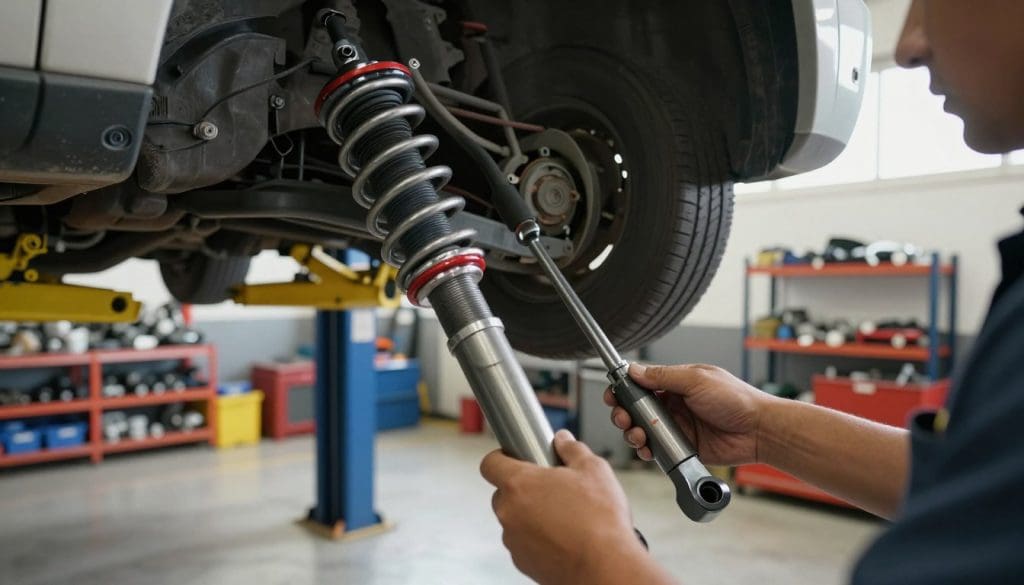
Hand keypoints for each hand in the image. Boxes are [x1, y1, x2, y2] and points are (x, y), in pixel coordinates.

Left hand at [480, 430, 646, 584]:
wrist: (605, 567)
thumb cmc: (600, 519)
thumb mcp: (593, 470)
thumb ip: (572, 449)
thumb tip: (563, 440)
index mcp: (520, 484)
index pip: (490, 463)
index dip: (501, 457)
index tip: (515, 457)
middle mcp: (509, 512)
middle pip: (503, 493)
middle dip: (523, 489)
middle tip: (551, 488)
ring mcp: (514, 540)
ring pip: (515, 519)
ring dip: (531, 515)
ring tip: (563, 516)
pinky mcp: (523, 562)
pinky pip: (524, 543)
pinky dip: (537, 538)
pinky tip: (563, 537)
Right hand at [604, 363, 773, 465]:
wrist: (758, 430)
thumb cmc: (735, 399)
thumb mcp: (696, 379)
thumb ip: (663, 376)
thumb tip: (635, 370)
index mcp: (676, 384)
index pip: (641, 384)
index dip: (624, 389)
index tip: (613, 394)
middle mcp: (674, 405)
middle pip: (636, 409)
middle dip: (624, 413)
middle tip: (623, 418)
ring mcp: (677, 427)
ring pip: (642, 430)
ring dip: (633, 432)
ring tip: (637, 434)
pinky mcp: (682, 448)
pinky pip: (657, 450)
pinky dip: (646, 450)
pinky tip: (647, 449)